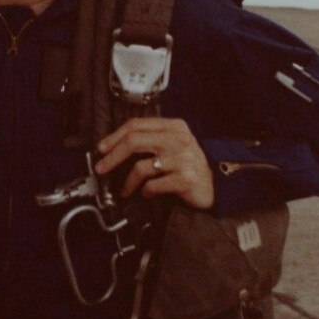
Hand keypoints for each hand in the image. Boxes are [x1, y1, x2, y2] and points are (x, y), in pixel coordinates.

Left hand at [94, 118, 213, 209]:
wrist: (216, 184)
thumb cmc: (187, 164)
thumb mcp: (173, 144)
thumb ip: (150, 139)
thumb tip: (114, 145)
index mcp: (173, 126)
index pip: (136, 125)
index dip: (114, 136)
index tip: (101, 148)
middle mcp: (179, 139)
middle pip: (134, 141)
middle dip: (112, 156)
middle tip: (101, 168)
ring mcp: (183, 159)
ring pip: (141, 167)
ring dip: (128, 182)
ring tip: (125, 190)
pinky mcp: (185, 179)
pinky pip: (153, 185)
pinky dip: (146, 192)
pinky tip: (147, 193)